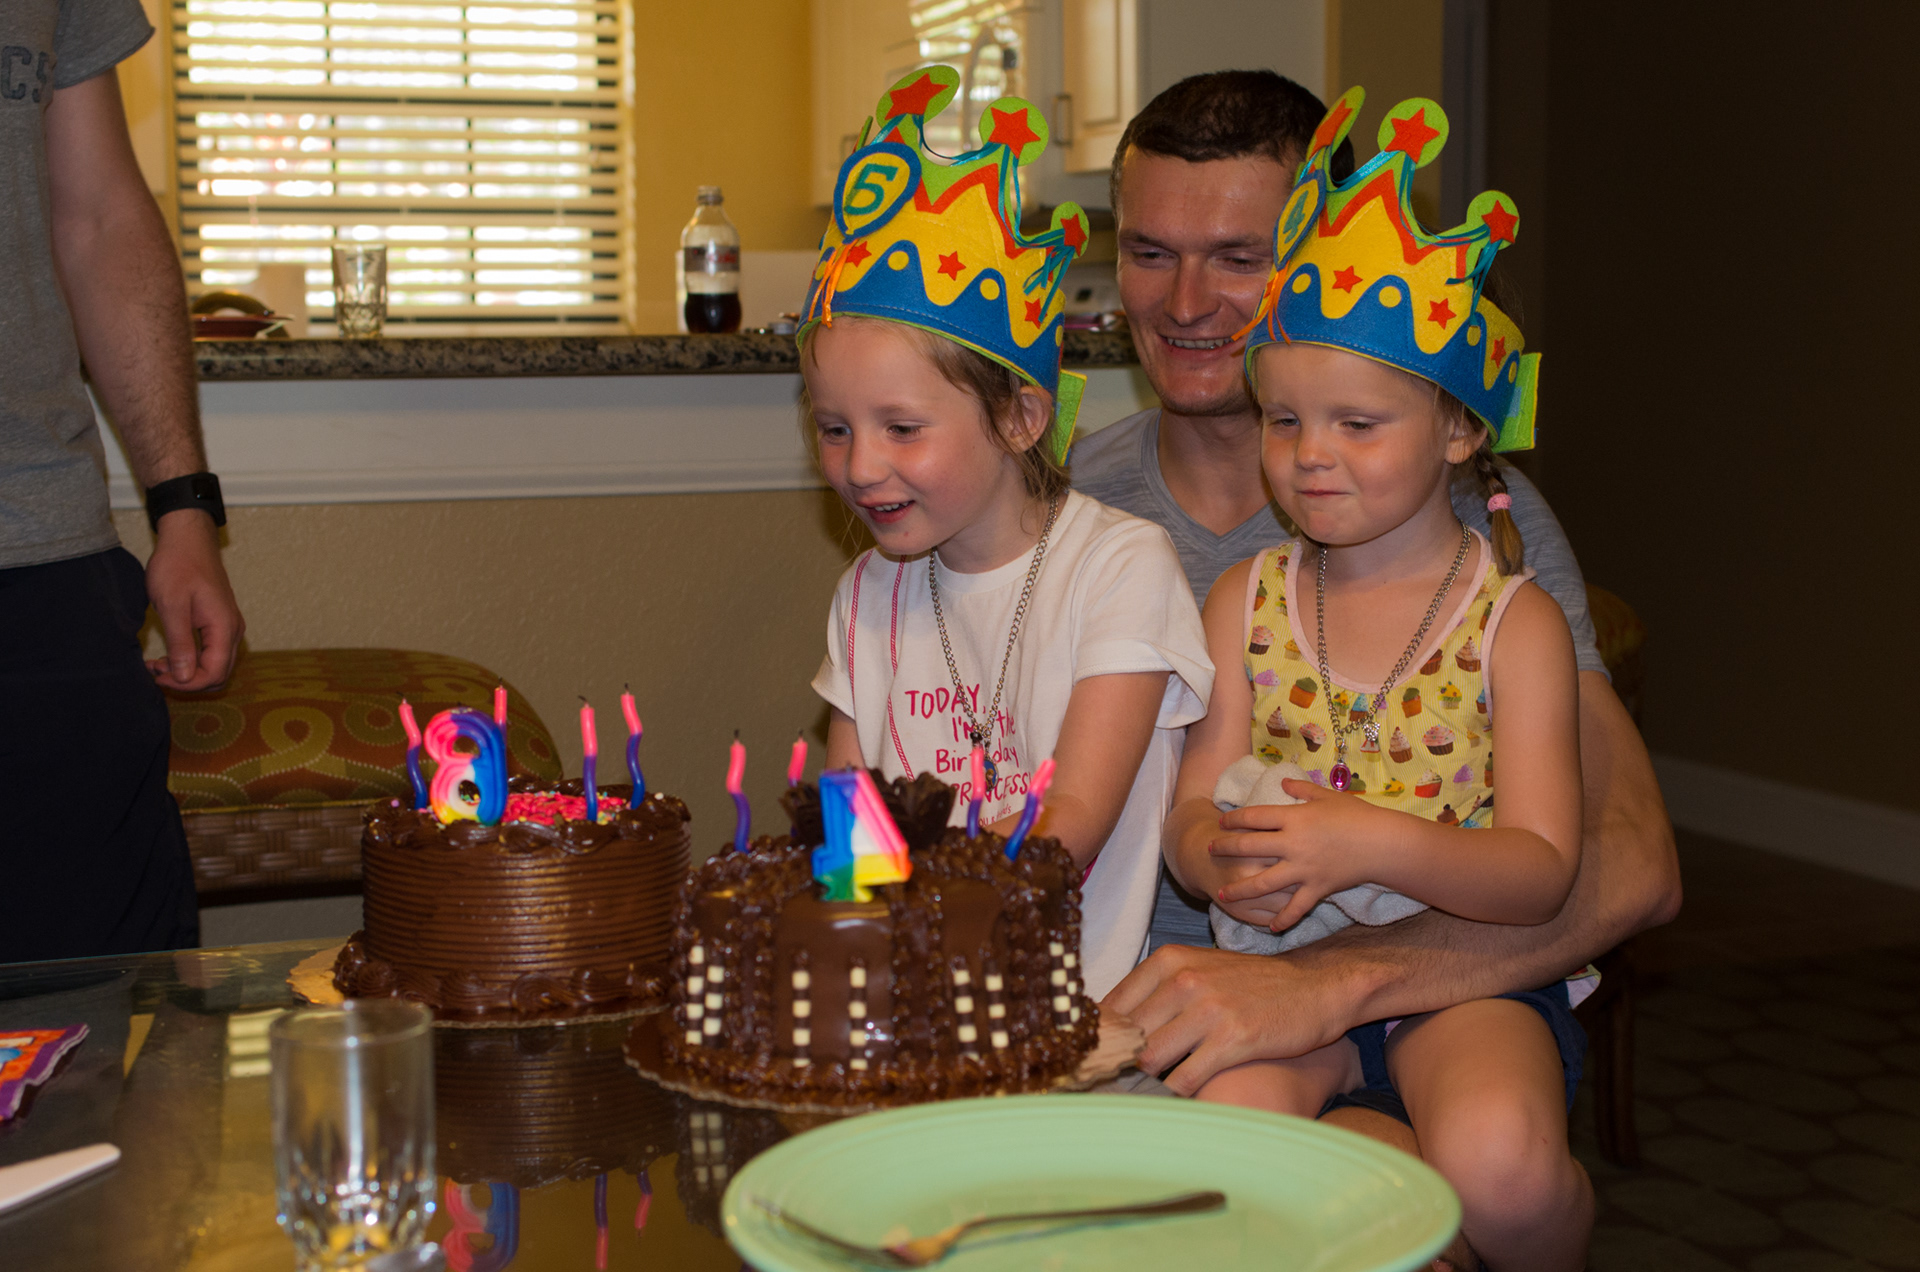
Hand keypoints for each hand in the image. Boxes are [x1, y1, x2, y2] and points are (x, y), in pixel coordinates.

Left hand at [145, 509, 243, 689]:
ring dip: (188, 672)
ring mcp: (228, 627)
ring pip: (215, 666)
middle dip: (187, 680)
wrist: (188, 539)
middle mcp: (233, 631)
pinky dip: (191, 661)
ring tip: (159, 663)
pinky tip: (170, 653)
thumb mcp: (172, 605)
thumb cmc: (178, 566)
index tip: (157, 675)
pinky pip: (211, 653)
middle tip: (156, 671)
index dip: (186, 683)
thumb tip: (185, 677)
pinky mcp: (220, 623)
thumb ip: (180, 643)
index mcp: (224, 627)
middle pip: (219, 674)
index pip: (214, 673)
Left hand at [1102, 944, 1359, 1094]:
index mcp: (1168, 960)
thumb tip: (1107, 1025)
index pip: (1111, 1006)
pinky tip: (1183, 1096)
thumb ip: (1155, 992)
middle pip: (1128, 1036)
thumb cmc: (1249, 985)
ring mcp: (1208, 1009)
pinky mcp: (1233, 1040)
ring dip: (1149, 1081)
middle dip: (1122, 1063)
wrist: (1313, 987)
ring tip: (1151, 1091)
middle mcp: (1184, 980)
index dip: (1103, 1038)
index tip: (1103, 1058)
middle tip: (1123, 1083)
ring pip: (1151, 1060)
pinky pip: (1185, 1080)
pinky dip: (1178, 1094)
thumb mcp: (1198, 970)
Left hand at [1210, 781, 1398, 930]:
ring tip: (1221, 894)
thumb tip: (1282, 780)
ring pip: (1263, 883)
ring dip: (1240, 890)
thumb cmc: (1357, 815)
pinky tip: (1269, 927)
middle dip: (1225, 849)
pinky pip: (1296, 908)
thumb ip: (1301, 789)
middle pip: (1249, 847)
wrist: (1383, 844)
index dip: (1234, 819)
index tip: (1220, 822)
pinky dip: (1283, 919)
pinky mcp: (1317, 888)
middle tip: (1209, 851)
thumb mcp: (1328, 796)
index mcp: (1294, 818)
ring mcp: (1303, 869)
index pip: (1254, 817)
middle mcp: (1293, 844)